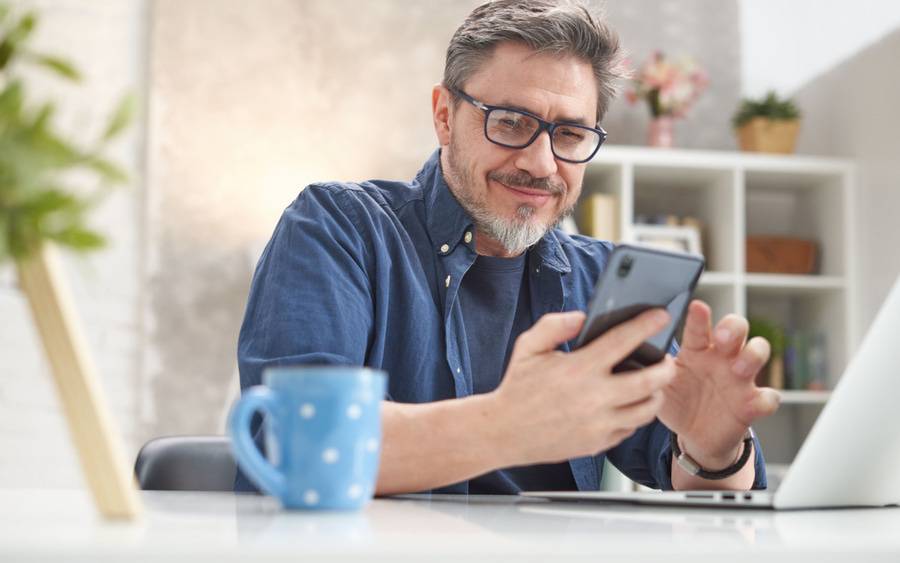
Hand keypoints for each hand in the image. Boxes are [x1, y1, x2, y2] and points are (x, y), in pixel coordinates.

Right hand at [490, 308, 675, 466]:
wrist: (503, 432)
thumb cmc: (517, 387)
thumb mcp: (528, 347)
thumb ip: (554, 326)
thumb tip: (582, 317)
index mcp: (578, 369)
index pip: (623, 342)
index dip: (646, 325)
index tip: (660, 316)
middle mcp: (593, 397)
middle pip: (649, 382)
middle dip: (666, 367)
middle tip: (667, 359)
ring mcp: (598, 424)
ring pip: (646, 409)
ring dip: (656, 394)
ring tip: (653, 384)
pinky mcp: (598, 443)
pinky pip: (629, 428)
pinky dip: (635, 415)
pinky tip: (630, 404)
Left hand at [658, 300, 780, 467]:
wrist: (694, 436)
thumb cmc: (677, 402)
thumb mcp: (661, 386)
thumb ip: (653, 370)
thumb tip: (639, 352)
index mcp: (696, 350)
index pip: (699, 328)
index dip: (699, 317)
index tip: (697, 306)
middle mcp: (721, 358)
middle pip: (737, 328)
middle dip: (733, 327)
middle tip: (721, 338)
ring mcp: (740, 379)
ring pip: (758, 352)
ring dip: (752, 355)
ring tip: (739, 368)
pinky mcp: (752, 403)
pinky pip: (769, 397)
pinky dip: (767, 399)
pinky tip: (756, 402)